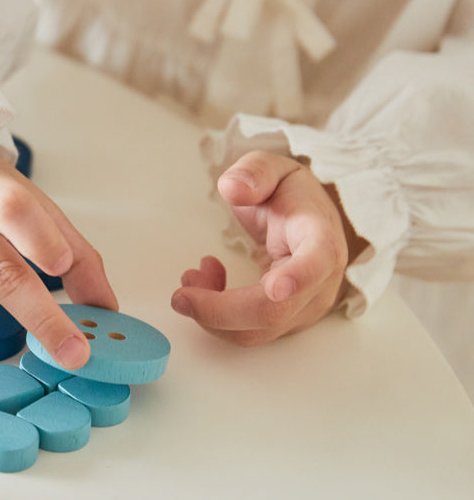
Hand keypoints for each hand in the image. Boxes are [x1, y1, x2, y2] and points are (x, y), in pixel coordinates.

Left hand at [171, 151, 353, 345]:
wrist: (307, 221)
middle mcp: (320, 282)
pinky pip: (246, 331)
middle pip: (272, 312)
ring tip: (193, 274)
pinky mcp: (285, 322)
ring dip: (211, 312)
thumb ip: (255, 172)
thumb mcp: (274, 168)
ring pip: (255, 331)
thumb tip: (233, 188)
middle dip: (218, 310)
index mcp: (321, 239)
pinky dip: (216, 314)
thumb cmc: (290, 195)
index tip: (274, 287)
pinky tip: (207, 283)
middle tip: (179, 295)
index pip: (317, 262)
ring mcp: (304, 308)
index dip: (298, 278)